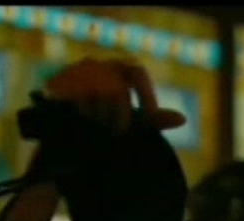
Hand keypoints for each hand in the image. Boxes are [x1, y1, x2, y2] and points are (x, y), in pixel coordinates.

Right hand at [43, 56, 185, 134]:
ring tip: (99, 128)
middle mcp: (98, 65)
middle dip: (121, 113)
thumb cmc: (102, 120)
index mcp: (118, 69)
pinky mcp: (60, 84)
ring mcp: (77, 73)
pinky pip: (78, 100)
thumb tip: (183, 119)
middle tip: (119, 132)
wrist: (62, 128)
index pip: (137, 73)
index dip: (146, 96)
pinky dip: (83, 114)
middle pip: (117, 87)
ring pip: (98, 94)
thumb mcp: (131, 119)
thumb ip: (153, 118)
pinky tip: (83, 122)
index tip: (148, 118)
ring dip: (101, 117)